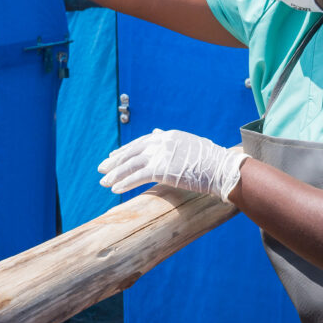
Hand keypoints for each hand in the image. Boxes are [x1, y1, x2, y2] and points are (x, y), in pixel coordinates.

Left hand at [98, 129, 247, 201]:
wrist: (221, 168)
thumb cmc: (210, 160)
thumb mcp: (189, 143)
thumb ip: (170, 140)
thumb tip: (158, 132)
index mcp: (167, 136)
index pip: (140, 142)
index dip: (125, 150)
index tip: (113, 156)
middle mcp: (161, 142)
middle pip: (131, 152)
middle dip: (115, 162)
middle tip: (101, 168)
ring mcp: (161, 155)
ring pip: (131, 165)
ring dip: (115, 174)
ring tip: (104, 182)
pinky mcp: (161, 169)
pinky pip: (138, 177)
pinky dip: (125, 183)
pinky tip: (115, 190)